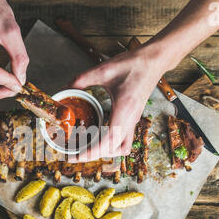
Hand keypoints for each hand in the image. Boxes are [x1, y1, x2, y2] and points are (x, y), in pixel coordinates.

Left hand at [69, 45, 165, 161]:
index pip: (109, 141)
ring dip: (106, 152)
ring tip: (88, 148)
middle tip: (76, 154)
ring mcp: (134, 121)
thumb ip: (82, 79)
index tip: (78, 157)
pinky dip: (111, 144)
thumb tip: (65, 87)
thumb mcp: (103, 70)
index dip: (93, 152)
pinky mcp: (133, 119)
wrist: (153, 61)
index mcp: (124, 110)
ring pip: (122, 148)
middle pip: (114, 149)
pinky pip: (124, 140)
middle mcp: (131, 120)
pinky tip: (99, 137)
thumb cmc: (132, 65)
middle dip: (94, 155)